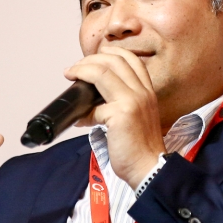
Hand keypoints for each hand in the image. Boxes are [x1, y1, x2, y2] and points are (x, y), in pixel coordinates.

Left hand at [64, 47, 164, 189]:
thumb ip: (116, 107)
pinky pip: (94, 106)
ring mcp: (133, 102)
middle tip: (75, 68)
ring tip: (71, 75)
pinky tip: (80, 119)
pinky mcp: (121, 115)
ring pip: (103, 72)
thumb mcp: (135, 119)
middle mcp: (142, 93)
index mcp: (147, 92)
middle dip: (90, 59)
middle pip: (115, 60)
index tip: (93, 59)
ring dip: (82, 70)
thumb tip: (89, 107)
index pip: (131, 60)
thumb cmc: (141, 149)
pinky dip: (83, 111)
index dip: (109, 54)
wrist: (150, 168)